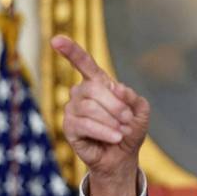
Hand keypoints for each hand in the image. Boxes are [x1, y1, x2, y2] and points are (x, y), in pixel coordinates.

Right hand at [51, 35, 149, 195]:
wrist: (122, 156)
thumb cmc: (129, 129)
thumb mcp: (140, 111)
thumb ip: (133, 97)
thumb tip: (116, 88)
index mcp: (98, 83)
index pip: (83, 63)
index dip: (70, 51)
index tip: (56, 39)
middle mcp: (81, 93)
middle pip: (93, 89)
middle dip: (116, 105)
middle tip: (128, 120)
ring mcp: (72, 109)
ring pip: (89, 107)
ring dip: (111, 121)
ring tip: (122, 131)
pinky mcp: (69, 127)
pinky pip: (84, 124)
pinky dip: (104, 131)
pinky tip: (115, 137)